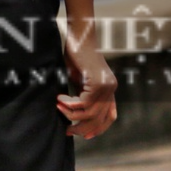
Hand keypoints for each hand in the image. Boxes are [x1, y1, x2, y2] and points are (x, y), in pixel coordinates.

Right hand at [58, 25, 116, 139]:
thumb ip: (80, 94)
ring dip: (72, 114)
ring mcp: (107, 86)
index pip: (110, 116)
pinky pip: (84, 103)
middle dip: (82, 128)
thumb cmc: (75, 54)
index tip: (83, 136)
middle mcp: (111, 88)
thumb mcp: (79, 78)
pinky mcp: (98, 82)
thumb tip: (72, 113)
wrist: (78, 34)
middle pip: (100, 119)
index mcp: (109, 88)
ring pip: (90, 113)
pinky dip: (70, 105)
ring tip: (58, 107)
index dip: (98, 128)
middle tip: (67, 130)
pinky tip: (59, 99)